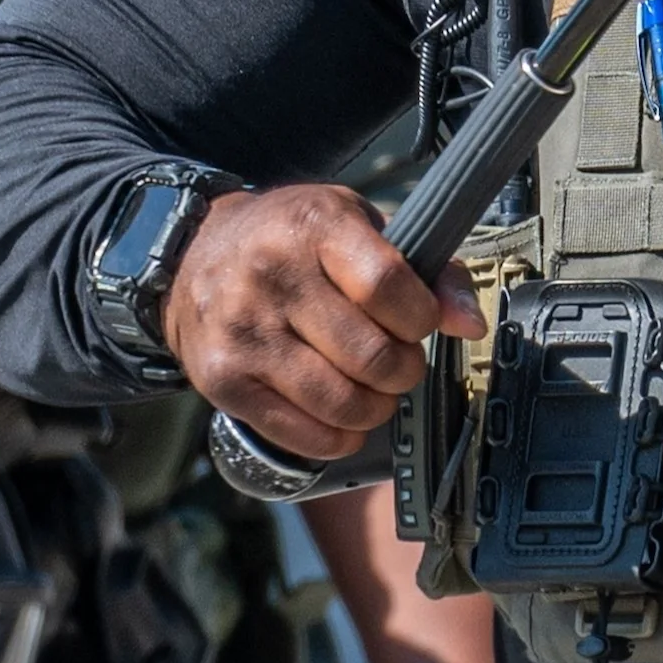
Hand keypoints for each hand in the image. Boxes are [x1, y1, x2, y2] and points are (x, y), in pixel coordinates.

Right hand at [168, 185, 478, 463]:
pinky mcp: (223, 381)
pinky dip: (338, 438)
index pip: (387, 287)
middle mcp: (271, 277)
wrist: (193, 256)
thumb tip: (469, 323)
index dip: (420, 318)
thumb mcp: (356, 224)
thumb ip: (425, 267)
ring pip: (342, 403)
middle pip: (370, 355)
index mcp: (313, 226)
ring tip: (371, 389)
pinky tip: (340, 416)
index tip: (418, 322)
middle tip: (397, 362)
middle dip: (403, 370)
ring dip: (375, 408)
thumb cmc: (292, 241)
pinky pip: (303, 436)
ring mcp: (243, 334)